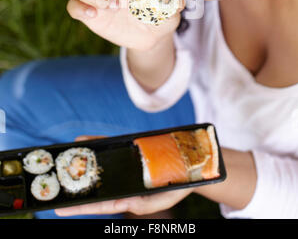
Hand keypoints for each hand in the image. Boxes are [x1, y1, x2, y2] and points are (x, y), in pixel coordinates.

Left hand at [55, 135, 193, 216]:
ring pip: (99, 165)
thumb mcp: (157, 200)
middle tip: (55, 183)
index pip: (98, 205)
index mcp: (125, 198)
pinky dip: (95, 143)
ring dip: (82, 162)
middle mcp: (120, 182)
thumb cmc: (173, 189)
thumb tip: (118, 203)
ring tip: (63, 157)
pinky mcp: (127, 151)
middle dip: (75, 183)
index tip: (59, 209)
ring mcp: (123, 166)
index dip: (79, 207)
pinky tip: (82, 140)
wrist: (188, 168)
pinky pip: (109, 147)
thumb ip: (139, 203)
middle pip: (94, 184)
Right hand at [67, 0, 184, 51]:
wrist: (150, 38)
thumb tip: (179, 0)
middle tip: (124, 0)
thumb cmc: (160, 17)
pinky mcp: (89, 14)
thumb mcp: (171, 12)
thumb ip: (174, 4)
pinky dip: (79, 8)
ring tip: (113, 8)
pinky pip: (72, 6)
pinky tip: (94, 15)